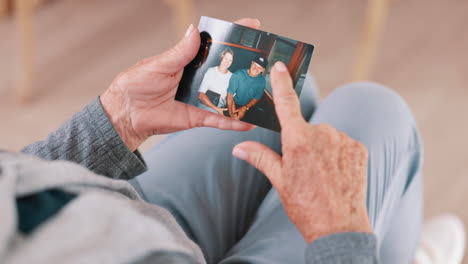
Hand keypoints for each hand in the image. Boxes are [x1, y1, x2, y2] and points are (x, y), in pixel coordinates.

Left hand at [101, 18, 260, 150]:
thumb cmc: (136, 84)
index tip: (252, 25)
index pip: (213, 45)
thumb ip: (180, 52)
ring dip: (244, 96)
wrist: (126, 114)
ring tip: (264, 94)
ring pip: (227, 96)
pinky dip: (232, 122)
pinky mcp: (197, 117)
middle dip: (245, 66)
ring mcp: (200, 98)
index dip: (232, 35)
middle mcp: (198, 78)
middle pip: (226, 70)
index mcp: (188, 60)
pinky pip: (218, 119)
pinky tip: (248, 123)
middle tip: (265, 63)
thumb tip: (195, 31)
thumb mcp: (158, 65)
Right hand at [232, 62, 371, 242]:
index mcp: (298, 140)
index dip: (281, 83)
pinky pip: (342, 143)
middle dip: (302, 142)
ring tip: (321, 175)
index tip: (279, 66)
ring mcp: (343, 140)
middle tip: (303, 170)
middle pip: (306, 128)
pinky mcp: (358, 148)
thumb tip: (239, 147)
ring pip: (326, 136)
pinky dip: (337, 154)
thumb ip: (260, 157)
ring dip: (321, 148)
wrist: (339, 227)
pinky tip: (335, 174)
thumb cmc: (305, 205)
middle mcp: (322, 134)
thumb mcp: (279, 181)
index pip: (286, 103)